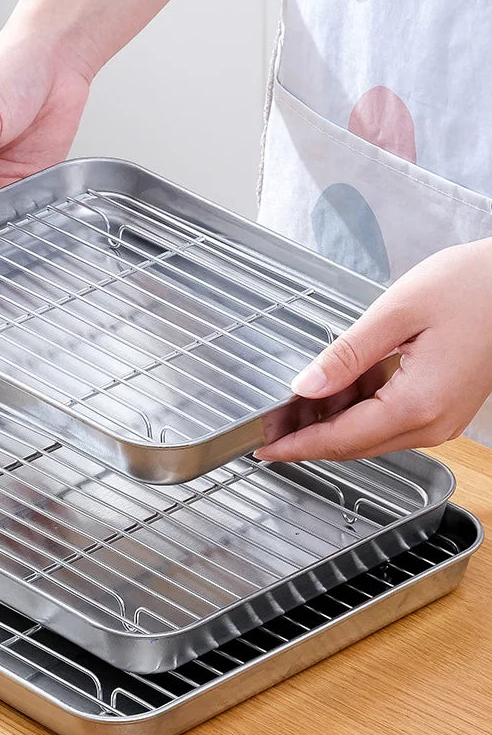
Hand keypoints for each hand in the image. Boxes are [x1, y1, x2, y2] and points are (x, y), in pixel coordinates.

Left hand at [255, 238, 491, 460]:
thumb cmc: (473, 287)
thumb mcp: (397, 313)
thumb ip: (345, 356)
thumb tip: (304, 387)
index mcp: (417, 404)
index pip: (340, 440)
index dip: (296, 446)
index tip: (264, 448)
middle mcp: (432, 424)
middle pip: (353, 445)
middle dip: (307, 437)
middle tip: (270, 424)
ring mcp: (441, 420)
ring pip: (369, 436)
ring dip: (331, 423)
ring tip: (296, 404)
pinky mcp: (443, 409)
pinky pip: (389, 422)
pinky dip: (357, 412)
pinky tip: (338, 389)